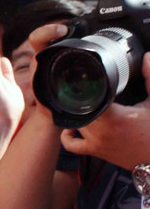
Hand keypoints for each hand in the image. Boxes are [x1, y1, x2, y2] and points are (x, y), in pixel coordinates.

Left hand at [60, 53, 149, 170]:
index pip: (89, 96)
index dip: (86, 85)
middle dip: (80, 97)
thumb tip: (148, 56)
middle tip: (87, 88)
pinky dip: (67, 136)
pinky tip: (72, 127)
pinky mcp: (94, 151)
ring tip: (82, 103)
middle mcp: (99, 130)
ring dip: (76, 112)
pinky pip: (71, 145)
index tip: (87, 77)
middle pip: (78, 108)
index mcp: (113, 116)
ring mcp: (95, 141)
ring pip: (74, 122)